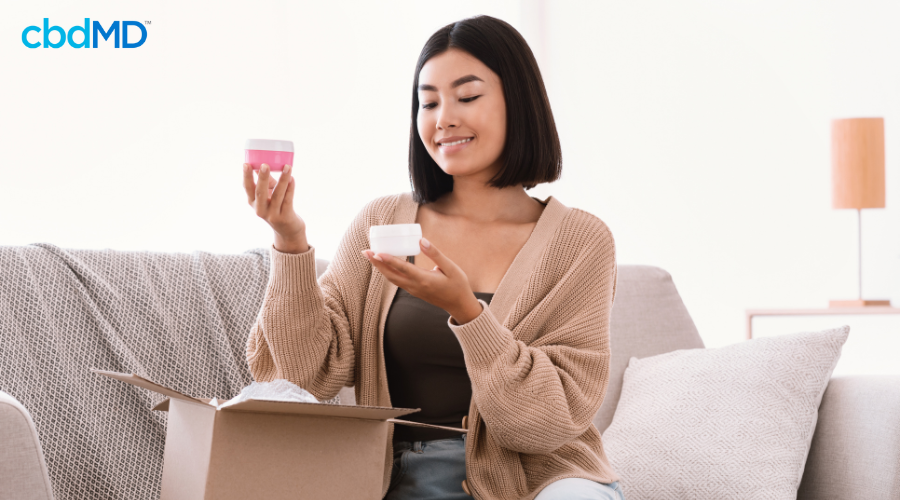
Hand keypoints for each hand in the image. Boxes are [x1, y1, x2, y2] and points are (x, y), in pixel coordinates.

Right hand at [242, 163, 307, 253]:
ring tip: (287, 167)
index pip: (247, 188)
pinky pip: (288, 200)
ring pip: (277, 195)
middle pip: (260, 192)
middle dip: (262, 178)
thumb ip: (268, 182)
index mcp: (253, 202)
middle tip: (264, 165)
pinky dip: (290, 188)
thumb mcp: (269, 196)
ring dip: (282, 180)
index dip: (246, 176)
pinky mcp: (284, 217)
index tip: (246, 164)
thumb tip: (265, 164)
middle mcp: (260, 209)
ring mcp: (272, 214)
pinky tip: (292, 178)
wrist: (288, 230)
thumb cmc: (277, 207)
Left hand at [361, 238, 483, 323]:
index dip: (389, 260)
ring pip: (392, 279)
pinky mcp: (414, 291)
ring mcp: (413, 290)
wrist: (459, 305)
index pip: (403, 268)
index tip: (377, 252)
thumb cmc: (457, 285)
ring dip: (380, 268)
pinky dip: (388, 272)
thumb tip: (421, 241)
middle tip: (365, 251)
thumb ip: (435, 254)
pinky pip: (397, 281)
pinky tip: (384, 264)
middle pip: (391, 275)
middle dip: (377, 263)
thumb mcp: (451, 267)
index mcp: (425, 280)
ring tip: (370, 256)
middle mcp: (415, 286)